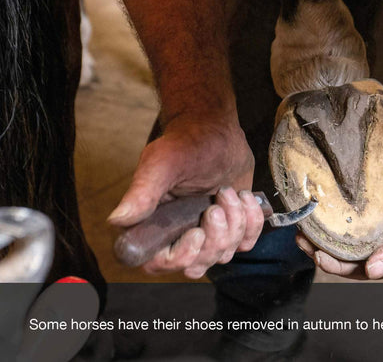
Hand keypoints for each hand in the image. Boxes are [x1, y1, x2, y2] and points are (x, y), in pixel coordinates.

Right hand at [108, 114, 263, 277]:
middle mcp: (178, 235)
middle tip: (218, 203)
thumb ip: (142, 194)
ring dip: (235, 222)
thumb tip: (118, 220)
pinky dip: (252, 222)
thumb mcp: (161, 164)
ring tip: (229, 191)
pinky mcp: (231, 226)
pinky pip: (246, 243)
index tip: (197, 233)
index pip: (160, 264)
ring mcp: (207, 233)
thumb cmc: (184, 143)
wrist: (215, 131)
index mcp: (153, 225)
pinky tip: (245, 197)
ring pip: (223, 254)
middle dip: (215, 236)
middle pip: (197, 264)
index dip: (182, 256)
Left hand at [296, 137, 382, 278]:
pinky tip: (320, 203)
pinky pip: (350, 207)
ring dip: (323, 230)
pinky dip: (333, 209)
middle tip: (300, 237)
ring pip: (345, 231)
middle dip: (322, 249)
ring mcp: (379, 218)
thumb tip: (371, 273)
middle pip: (347, 252)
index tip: (316, 254)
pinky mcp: (374, 198)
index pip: (361, 269)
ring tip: (304, 222)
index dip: (336, 266)